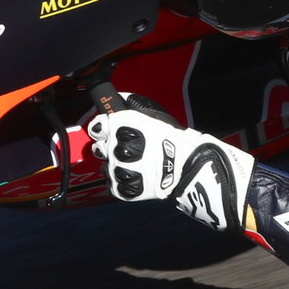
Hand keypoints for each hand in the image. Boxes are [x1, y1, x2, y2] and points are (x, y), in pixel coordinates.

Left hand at [88, 102, 254, 230]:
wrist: (189, 164)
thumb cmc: (172, 137)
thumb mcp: (152, 113)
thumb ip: (130, 104)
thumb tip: (116, 98)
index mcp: (126, 126)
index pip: (99, 127)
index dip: (100, 128)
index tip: (104, 130)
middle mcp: (121, 148)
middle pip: (102, 149)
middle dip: (109, 148)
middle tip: (125, 148)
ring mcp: (124, 171)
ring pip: (108, 168)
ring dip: (116, 166)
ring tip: (133, 163)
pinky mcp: (128, 190)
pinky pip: (114, 186)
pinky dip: (121, 182)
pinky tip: (134, 175)